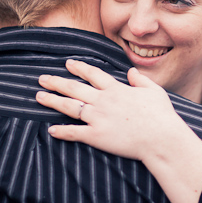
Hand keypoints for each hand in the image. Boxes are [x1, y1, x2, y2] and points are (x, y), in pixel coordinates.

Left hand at [38, 59, 201, 202]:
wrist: (161, 138)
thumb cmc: (162, 116)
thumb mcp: (155, 92)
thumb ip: (141, 80)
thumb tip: (131, 71)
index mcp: (117, 89)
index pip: (93, 74)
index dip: (79, 68)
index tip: (68, 64)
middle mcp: (103, 101)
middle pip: (74, 88)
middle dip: (56, 82)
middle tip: (42, 78)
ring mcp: (98, 118)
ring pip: (69, 106)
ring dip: (52, 101)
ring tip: (39, 96)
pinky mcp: (96, 136)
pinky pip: (74, 132)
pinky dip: (62, 131)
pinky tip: (51, 130)